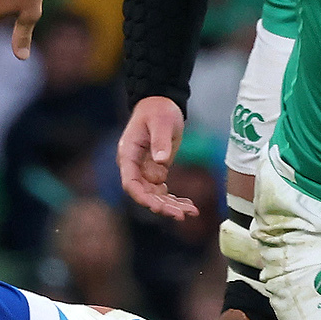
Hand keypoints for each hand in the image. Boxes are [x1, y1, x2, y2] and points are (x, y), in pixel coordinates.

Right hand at [118, 98, 197, 220]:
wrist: (162, 104)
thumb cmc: (158, 110)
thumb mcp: (161, 122)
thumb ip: (160, 141)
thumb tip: (161, 161)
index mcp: (128, 155)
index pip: (130, 183)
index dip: (142, 197)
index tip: (157, 207)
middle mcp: (134, 167)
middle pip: (144, 194)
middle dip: (162, 206)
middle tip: (181, 215)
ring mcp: (145, 171)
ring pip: (155, 196)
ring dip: (171, 206)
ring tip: (192, 212)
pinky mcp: (157, 172)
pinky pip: (164, 191)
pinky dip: (176, 200)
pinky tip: (191, 207)